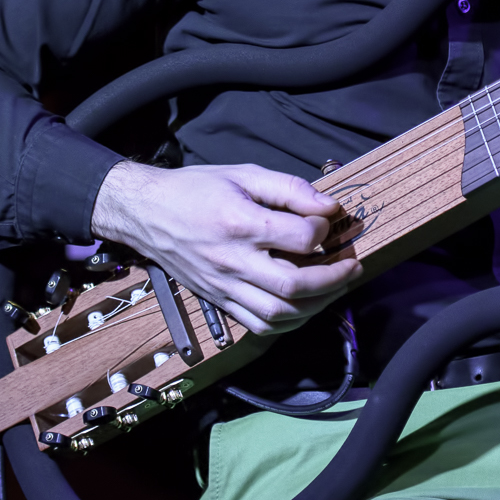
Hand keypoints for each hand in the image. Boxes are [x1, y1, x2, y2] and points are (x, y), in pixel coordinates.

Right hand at [89, 161, 360, 333]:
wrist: (146, 214)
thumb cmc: (196, 189)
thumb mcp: (244, 174)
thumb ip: (290, 188)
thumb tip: (330, 207)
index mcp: (240, 224)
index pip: (300, 238)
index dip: (323, 230)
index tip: (328, 221)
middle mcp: (233, 261)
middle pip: (294, 285)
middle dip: (334, 279)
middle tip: (352, 265)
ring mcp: (225, 287)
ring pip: (280, 313)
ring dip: (317, 305)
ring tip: (336, 286)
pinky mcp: (220, 301)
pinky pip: (260, 325)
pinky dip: (290, 322)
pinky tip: (306, 305)